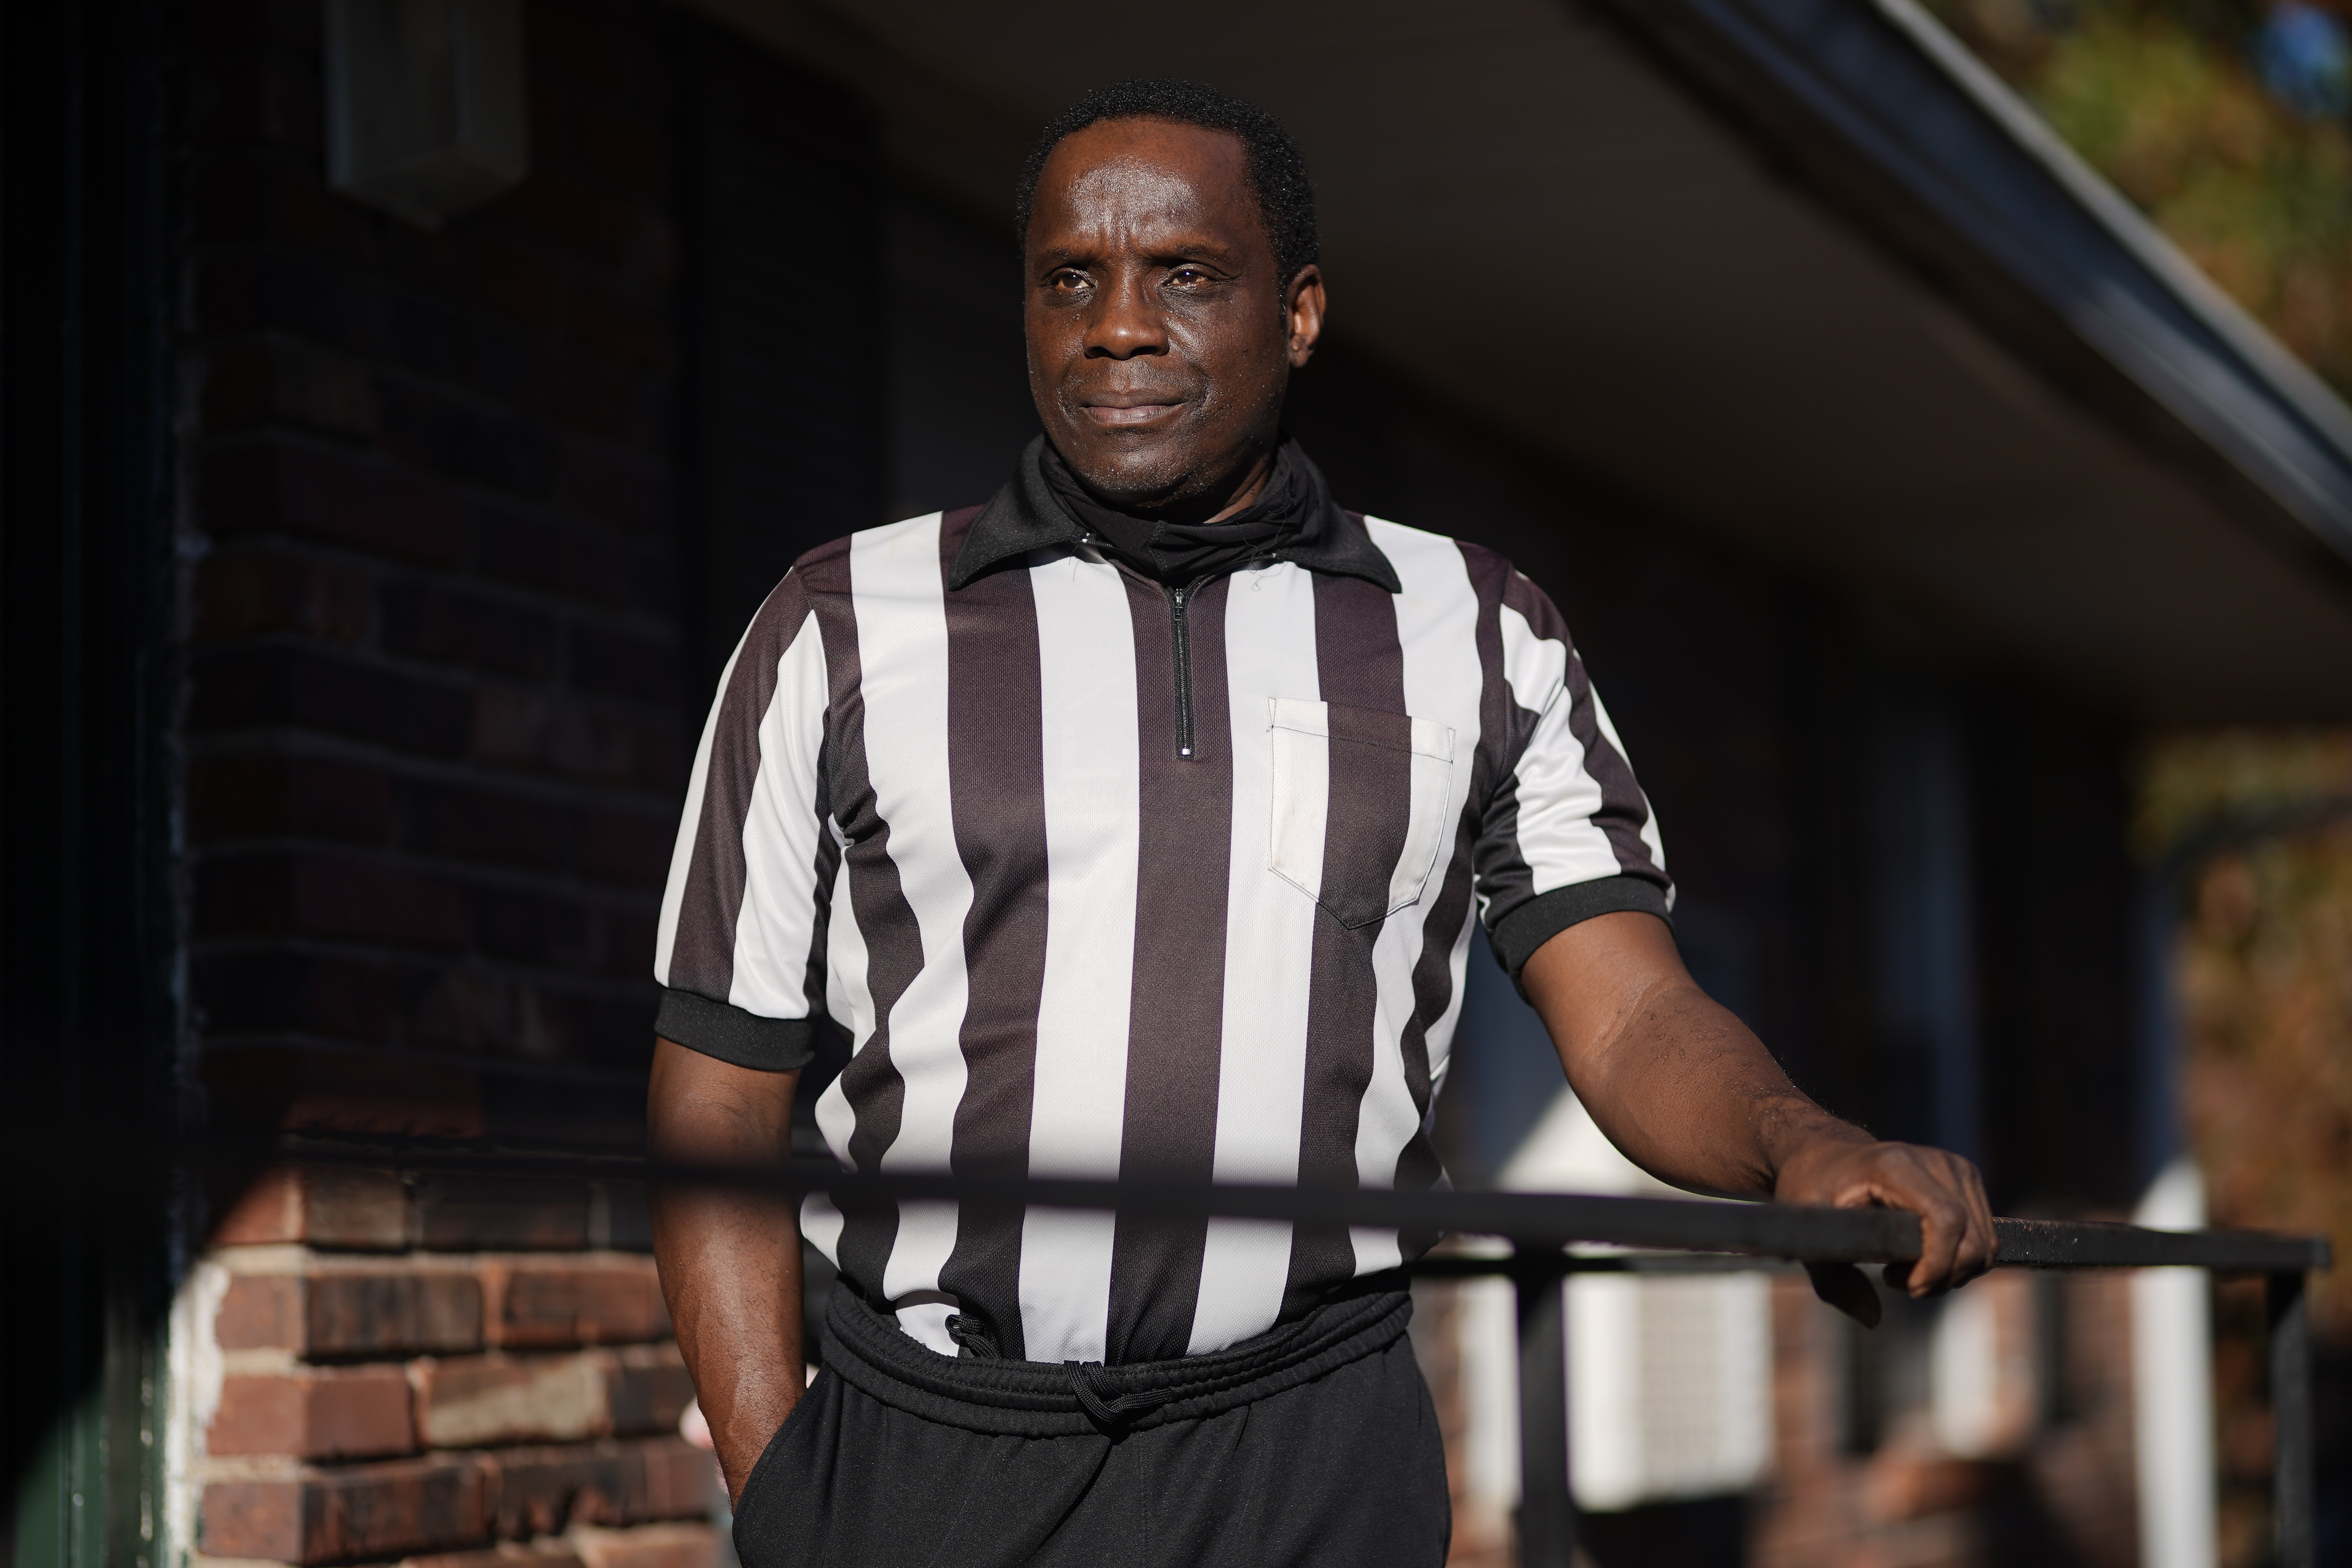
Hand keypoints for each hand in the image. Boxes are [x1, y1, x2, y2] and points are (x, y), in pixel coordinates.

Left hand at [1774, 1137, 1996, 1327]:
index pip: (1946, 1220)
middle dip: (1942, 1277)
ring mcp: (1956, 1167)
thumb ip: (1834, 1281)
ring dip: (1951, 1272)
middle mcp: (1935, 1160)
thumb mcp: (1808, 1234)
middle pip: (1972, 1239)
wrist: (1826, 1155)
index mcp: (1894, 1165)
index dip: (1936, 1265)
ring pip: (1984, 1243)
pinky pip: (1984, 1237)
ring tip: (1905, 1269)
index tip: (1906, 1287)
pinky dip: (1960, 1260)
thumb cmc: (1812, 1189)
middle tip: (1895, 1282)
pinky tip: (1921, 1257)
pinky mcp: (1966, 1178)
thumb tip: (1872, 1319)